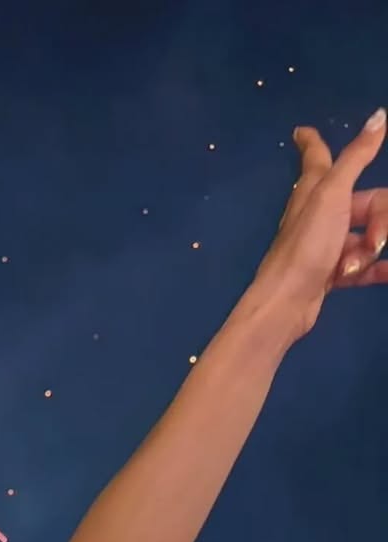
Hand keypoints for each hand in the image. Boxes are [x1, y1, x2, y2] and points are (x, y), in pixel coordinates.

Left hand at [253, 107, 387, 341]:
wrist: (287, 302)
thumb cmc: (307, 244)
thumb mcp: (333, 194)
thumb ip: (356, 157)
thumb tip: (379, 116)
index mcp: (314, 189)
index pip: (317, 156)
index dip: (312, 142)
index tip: (302, 131)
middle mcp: (318, 213)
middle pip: (367, 202)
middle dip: (380, 220)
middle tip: (376, 241)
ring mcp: (325, 244)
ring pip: (366, 236)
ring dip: (371, 249)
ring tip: (355, 266)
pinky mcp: (330, 273)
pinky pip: (364, 266)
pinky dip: (377, 270)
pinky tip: (387, 272)